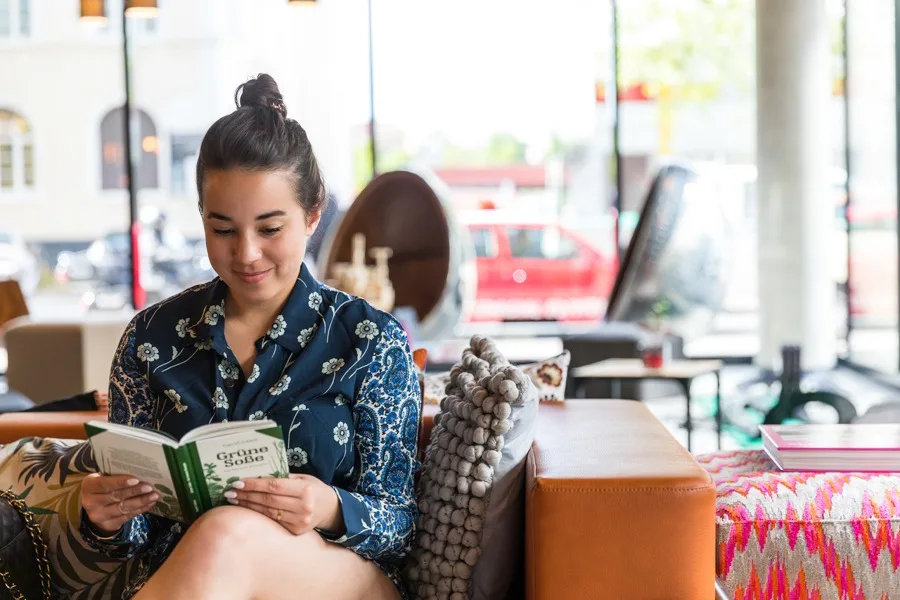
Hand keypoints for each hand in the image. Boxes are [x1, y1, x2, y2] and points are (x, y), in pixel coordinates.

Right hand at [81, 473, 158, 535]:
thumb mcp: (103, 478)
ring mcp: (99, 516)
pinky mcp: (108, 525)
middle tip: (149, 487)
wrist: (94, 506)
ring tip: (154, 496)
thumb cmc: (103, 486)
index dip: (120, 482)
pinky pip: (127, 517)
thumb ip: (115, 475)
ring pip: (123, 508)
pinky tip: (150, 503)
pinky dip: (140, 509)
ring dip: (141, 501)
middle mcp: (90, 503)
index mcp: (88, 487)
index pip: (104, 484)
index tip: (136, 479)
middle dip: (134, 491)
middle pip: (116, 496)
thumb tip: (139, 470)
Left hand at [224, 474, 342, 535]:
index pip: (274, 486)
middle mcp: (303, 506)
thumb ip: (284, 477)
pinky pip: (273, 521)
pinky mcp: (296, 531)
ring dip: (249, 506)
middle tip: (230, 492)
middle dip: (246, 496)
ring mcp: (300, 521)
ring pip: (268, 512)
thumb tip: (257, 476)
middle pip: (268, 500)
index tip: (237, 482)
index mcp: (305, 489)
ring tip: (234, 500)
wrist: (332, 510)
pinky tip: (248, 510)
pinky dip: (259, 515)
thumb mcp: (304, 478)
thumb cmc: (315, 489)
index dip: (254, 484)